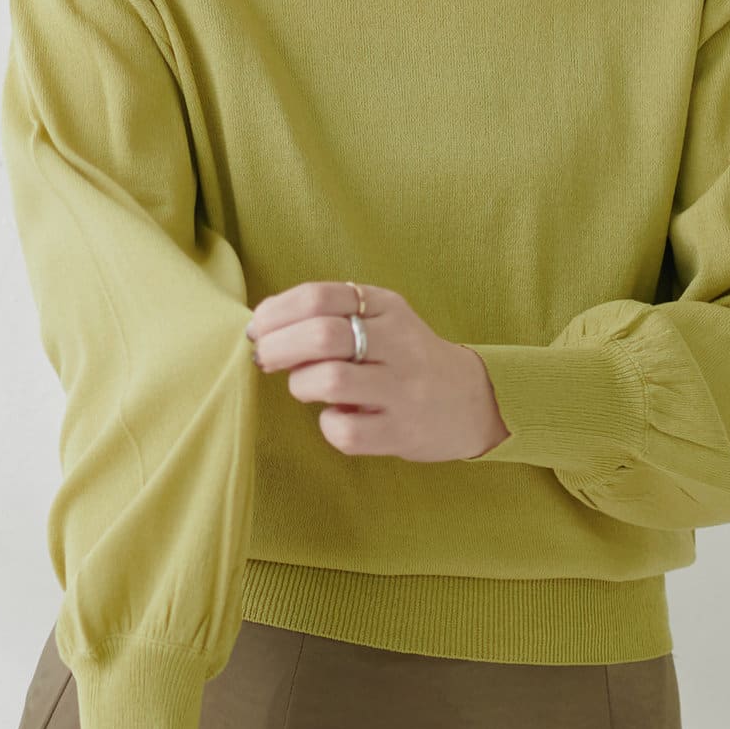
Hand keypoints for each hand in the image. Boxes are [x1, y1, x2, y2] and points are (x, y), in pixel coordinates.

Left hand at [245, 279, 509, 460]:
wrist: (472, 401)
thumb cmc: (404, 358)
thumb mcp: (381, 319)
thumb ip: (330, 314)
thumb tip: (262, 322)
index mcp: (386, 307)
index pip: (319, 296)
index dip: (275, 313)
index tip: (258, 329)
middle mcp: (397, 343)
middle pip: (321, 335)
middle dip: (277, 347)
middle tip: (263, 358)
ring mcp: (401, 389)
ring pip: (329, 380)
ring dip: (301, 385)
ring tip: (307, 387)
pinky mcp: (401, 432)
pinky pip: (344, 431)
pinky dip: (328, 425)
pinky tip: (337, 418)